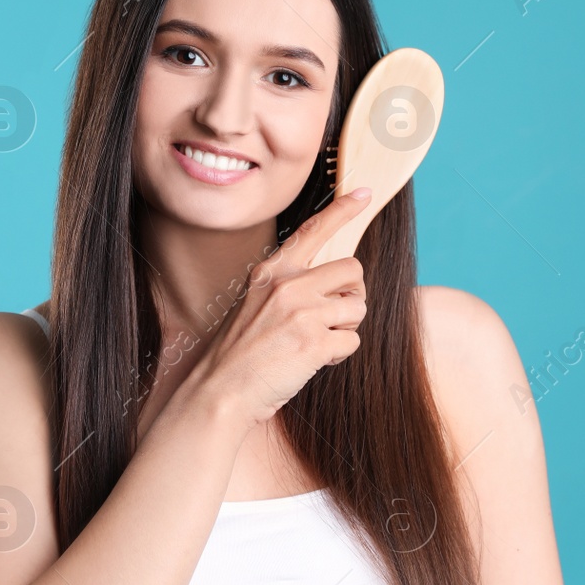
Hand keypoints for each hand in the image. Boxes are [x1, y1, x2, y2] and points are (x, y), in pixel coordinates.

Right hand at [187, 189, 372, 428]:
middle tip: (333, 316)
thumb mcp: (255, 304)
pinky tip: (313, 361)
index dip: (342, 210)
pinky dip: (338, 354)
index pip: (313, 230)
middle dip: (352, 295)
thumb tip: (332, 283)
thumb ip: (288, 287)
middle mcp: (288, 284)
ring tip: (315, 343)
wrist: (220, 391)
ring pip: (358, 307)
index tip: (364, 193)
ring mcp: (302, 312)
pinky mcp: (315, 342)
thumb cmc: (239, 354)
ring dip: (345, 327)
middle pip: (352, 270)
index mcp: (271, 271)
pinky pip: (352, 340)